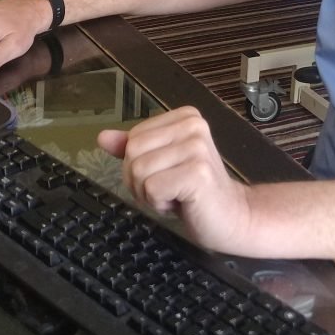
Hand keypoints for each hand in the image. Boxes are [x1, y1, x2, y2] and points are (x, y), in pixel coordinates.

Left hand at [98, 106, 251, 253]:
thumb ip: (133, 148)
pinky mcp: (197, 173)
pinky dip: (159, 203)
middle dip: (139, 180)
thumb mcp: (160, 164)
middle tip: (167, 189)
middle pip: (132, 152)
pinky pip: (151, 188)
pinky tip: (181, 203)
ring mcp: (197, 148)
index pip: (133, 137)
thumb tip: (102, 137)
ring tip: (175, 195)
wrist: (232, 217)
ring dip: (149, 194)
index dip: (137, 163)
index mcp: (185, 117)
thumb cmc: (194, 191)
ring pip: (138, 171)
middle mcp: (193, 126)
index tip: (165, 174)